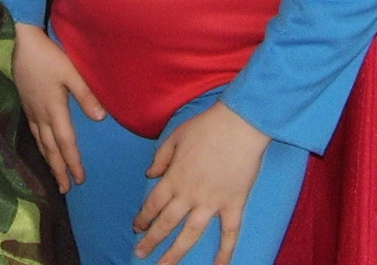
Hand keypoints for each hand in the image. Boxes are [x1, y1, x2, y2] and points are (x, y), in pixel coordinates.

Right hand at [13, 23, 104, 192]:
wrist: (23, 43)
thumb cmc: (50, 56)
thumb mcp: (71, 72)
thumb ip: (85, 95)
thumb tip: (100, 118)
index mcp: (54, 109)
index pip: (66, 142)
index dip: (73, 162)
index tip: (79, 179)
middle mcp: (41, 114)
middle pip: (51, 148)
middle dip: (59, 169)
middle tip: (66, 189)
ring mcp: (32, 110)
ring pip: (41, 143)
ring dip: (49, 161)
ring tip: (55, 177)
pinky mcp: (26, 104)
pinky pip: (33, 132)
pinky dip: (40, 146)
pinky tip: (43, 149)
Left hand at [133, 101, 269, 264]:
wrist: (239, 124)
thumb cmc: (206, 126)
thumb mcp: (176, 136)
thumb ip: (161, 157)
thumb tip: (150, 174)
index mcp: (174, 178)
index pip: (153, 204)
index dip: (143, 218)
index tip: (137, 228)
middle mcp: (190, 194)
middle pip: (167, 224)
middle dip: (152, 241)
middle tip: (141, 254)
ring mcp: (212, 202)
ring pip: (191, 235)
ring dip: (176, 254)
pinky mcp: (233, 204)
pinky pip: (230, 233)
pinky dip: (225, 251)